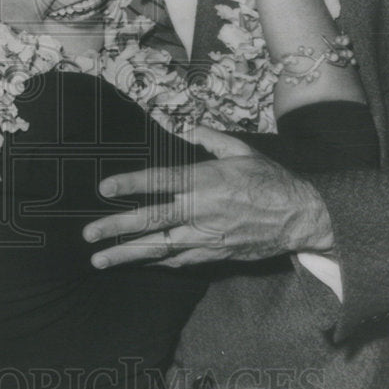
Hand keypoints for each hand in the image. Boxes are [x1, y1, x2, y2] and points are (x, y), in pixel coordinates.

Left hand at [83, 127, 333, 268]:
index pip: (159, 181)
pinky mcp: (214, 254)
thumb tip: (187, 124)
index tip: (104, 187)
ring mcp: (206, 237)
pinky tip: (137, 264)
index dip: (129, 184)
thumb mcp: (241, 151)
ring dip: (127, 254)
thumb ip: (209, 138)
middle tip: (88, 234)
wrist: (300, 217)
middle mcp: (200, 211)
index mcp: (205, 181)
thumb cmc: (271, 181)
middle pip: (150, 221)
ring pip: (158, 248)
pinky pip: (179, 261)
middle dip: (116, 228)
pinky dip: (156, 262)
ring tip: (99, 260)